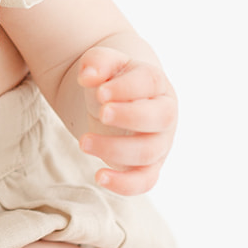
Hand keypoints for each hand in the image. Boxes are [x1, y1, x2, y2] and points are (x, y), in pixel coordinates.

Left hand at [76, 45, 176, 195]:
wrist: (114, 101)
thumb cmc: (111, 80)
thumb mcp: (103, 63)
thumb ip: (97, 62)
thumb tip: (88, 76)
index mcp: (156, 84)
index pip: (149, 83)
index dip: (126, 89)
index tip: (100, 92)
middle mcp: (164, 114)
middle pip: (159, 118)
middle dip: (129, 117)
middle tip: (100, 113)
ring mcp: (159, 143)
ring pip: (147, 152)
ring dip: (115, 148)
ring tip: (83, 142)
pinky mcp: (148, 167)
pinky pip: (144, 182)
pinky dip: (124, 184)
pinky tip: (99, 176)